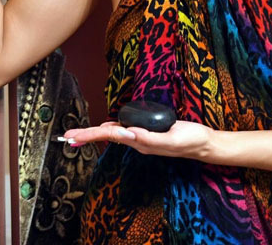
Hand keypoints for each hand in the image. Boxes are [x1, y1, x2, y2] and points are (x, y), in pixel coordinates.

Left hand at [63, 120, 214, 160]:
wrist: (203, 143)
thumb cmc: (190, 141)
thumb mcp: (172, 139)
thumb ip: (150, 139)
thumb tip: (128, 134)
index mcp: (140, 142)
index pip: (110, 135)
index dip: (91, 134)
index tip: (74, 136)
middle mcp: (137, 141)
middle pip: (107, 135)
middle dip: (86, 135)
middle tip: (67, 136)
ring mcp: (141, 137)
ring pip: (113, 133)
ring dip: (95, 133)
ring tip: (79, 134)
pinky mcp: (147, 131)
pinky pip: (124, 129)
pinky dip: (110, 128)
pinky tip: (105, 127)